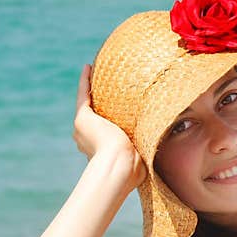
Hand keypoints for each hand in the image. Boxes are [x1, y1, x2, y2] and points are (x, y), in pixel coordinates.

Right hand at [73, 64, 146, 185]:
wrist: (120, 166)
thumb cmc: (132, 169)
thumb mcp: (137, 160)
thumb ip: (141, 155)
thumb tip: (154, 156)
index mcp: (97, 150)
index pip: (100, 133)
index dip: (105, 123)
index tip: (111, 114)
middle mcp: (85, 140)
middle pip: (92, 118)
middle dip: (96, 105)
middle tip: (103, 89)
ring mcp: (82, 129)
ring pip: (86, 105)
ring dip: (89, 89)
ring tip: (94, 73)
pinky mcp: (82, 119)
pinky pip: (83, 95)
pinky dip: (85, 81)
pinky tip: (88, 68)